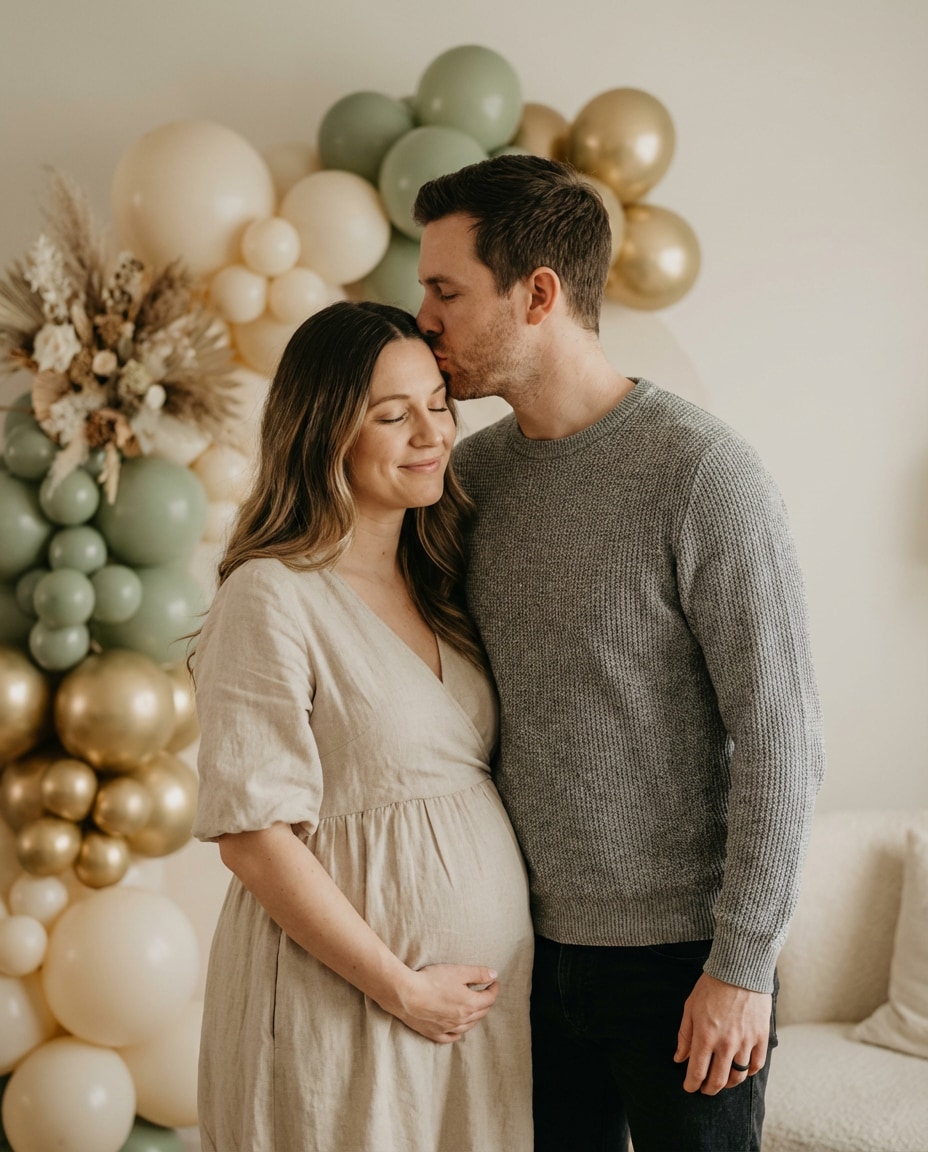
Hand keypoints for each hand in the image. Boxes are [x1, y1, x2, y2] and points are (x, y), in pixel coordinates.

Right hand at [390, 964, 499, 1043]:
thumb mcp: (458, 971)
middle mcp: (461, 1020)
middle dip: (485, 1002)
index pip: (489, 999)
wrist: (406, 994)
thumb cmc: (432, 981)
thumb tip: (494, 975)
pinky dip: (456, 1034)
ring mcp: (447, 1028)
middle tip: (485, 993)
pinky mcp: (433, 1032)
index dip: (494, 989)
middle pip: (480, 1013)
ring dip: (474, 1018)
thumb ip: (478, 973)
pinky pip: (449, 1037)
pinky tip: (457, 1033)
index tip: (494, 982)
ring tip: (475, 1010)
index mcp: (469, 1004)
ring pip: (467, 1027)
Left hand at [673, 972, 771, 1093]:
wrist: (739, 970)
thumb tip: (679, 1058)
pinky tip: (741, 1071)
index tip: (689, 1088)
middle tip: (704, 1089)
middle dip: (709, 1089)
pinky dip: (748, 1072)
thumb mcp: (690, 1008)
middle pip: (718, 1080)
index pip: (697, 1072)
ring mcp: (746, 1042)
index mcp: (705, 1036)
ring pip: (738, 1077)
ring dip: (728, 1084)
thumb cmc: (711, 987)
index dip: (691, 1084)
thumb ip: (685, 1035)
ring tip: (722, 1082)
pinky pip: (757, 1065)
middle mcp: (726, 1044)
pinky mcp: (761, 1037)